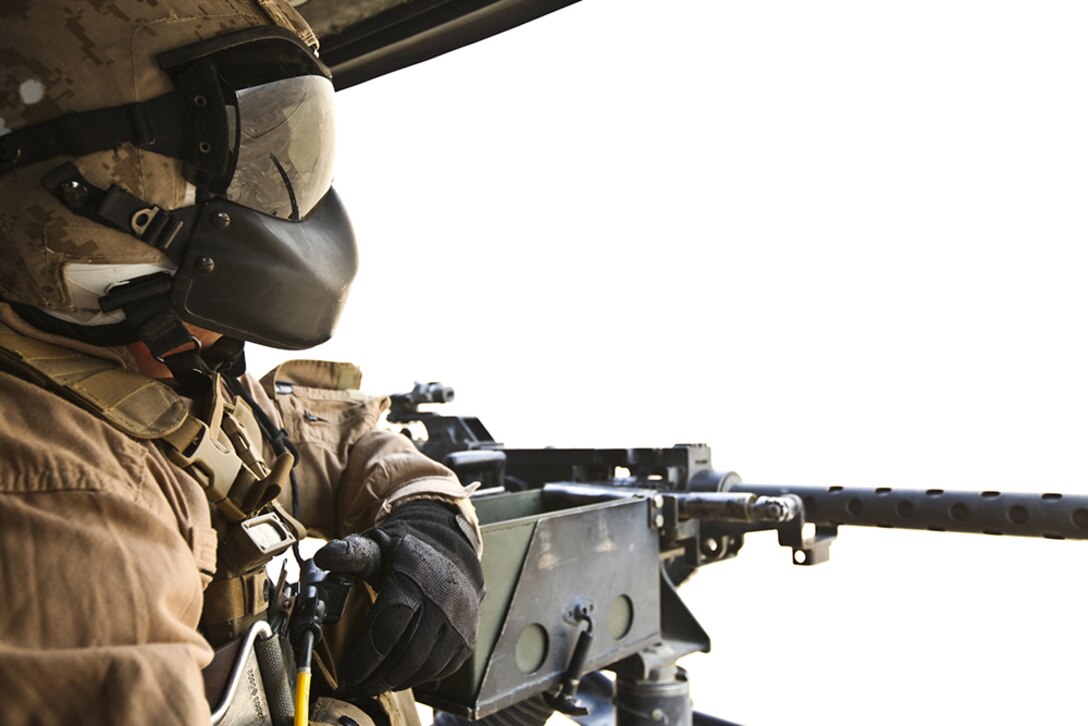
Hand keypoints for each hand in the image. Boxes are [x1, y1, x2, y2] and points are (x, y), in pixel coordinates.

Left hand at [314, 500, 484, 695]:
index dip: (364, 657)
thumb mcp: (378, 547)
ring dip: (396, 681)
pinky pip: (441, 669)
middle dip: (376, 677)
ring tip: (374, 684)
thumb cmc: (405, 555)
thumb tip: (323, 556)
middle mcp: (441, 602)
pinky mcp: (467, 638)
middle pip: (406, 655)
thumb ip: (349, 554)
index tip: (346, 673)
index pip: (387, 628)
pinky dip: (418, 678)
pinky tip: (399, 676)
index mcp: (414, 580)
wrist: (452, 553)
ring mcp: (459, 622)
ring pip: (425, 666)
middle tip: (356, 685)